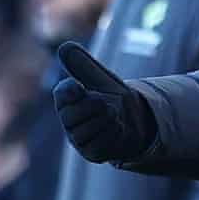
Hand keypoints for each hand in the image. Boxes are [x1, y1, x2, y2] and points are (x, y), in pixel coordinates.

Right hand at [54, 42, 156, 162]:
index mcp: (67, 98)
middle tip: (107, 104)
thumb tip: (64, 46)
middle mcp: (67, 119)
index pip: (61, 94)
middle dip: (97, 106)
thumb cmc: (114, 98)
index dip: (70, 91)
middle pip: (73, 114)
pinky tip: (116, 129)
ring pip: (89, 129)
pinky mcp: (90, 153)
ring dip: (109, 120)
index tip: (79, 87)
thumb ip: (84, 64)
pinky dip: (114, 133)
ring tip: (113, 116)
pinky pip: (101, 143)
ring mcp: (78, 138)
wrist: (136, 122)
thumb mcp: (102, 78)